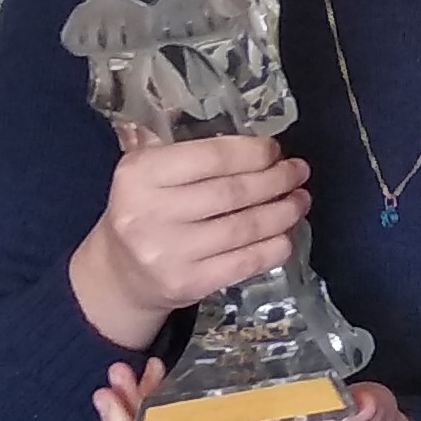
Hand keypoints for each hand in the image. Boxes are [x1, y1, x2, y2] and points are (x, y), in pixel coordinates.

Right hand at [67, 130, 308, 350]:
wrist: (120, 274)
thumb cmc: (144, 211)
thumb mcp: (146, 172)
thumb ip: (185, 149)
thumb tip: (251, 137)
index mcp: (140, 174)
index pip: (211, 156)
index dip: (253, 152)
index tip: (276, 151)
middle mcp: (150, 213)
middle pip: (233, 192)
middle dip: (276, 180)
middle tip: (298, 172)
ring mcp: (169, 252)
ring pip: (244, 228)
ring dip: (283, 212)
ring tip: (300, 200)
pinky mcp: (188, 283)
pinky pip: (245, 262)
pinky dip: (274, 247)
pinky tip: (287, 235)